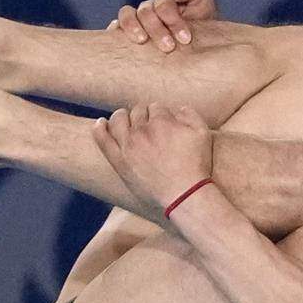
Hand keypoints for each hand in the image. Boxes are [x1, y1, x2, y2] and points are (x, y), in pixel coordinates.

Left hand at [92, 103, 213, 212]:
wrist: (183, 195)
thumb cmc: (196, 166)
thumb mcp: (202, 134)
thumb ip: (190, 115)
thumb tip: (178, 108)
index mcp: (162, 121)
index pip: (156, 107)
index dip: (160, 114)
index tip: (162, 122)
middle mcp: (142, 130)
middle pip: (137, 112)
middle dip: (143, 115)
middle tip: (147, 126)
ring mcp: (128, 145)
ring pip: (119, 119)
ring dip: (122, 116)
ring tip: (124, 120)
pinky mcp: (119, 161)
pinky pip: (102, 139)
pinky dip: (99, 128)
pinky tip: (100, 124)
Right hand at [106, 0, 218, 52]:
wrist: (199, 45)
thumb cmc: (203, 24)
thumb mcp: (203, 3)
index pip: (164, 3)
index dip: (173, 19)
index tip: (185, 39)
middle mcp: (149, 6)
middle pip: (146, 12)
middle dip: (157, 29)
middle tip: (169, 47)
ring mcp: (137, 19)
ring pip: (127, 16)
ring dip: (133, 28)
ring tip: (142, 41)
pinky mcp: (127, 32)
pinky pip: (115, 28)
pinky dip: (113, 32)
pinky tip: (119, 43)